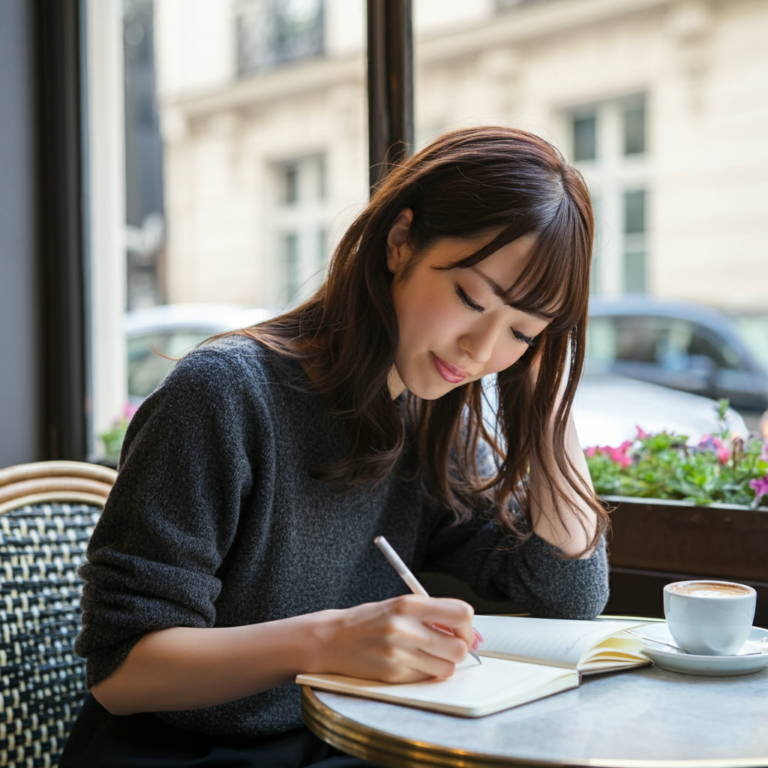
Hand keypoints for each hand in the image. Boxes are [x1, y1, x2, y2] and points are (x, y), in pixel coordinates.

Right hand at [311, 595, 474, 683]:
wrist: (333, 639)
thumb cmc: (369, 620)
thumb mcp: (399, 605)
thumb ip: (432, 613)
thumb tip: (469, 630)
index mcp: (409, 604)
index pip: (460, 613)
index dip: (467, 625)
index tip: (462, 629)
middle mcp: (405, 628)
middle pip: (459, 647)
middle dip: (459, 649)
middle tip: (448, 646)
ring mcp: (399, 654)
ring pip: (447, 668)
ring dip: (443, 664)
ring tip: (427, 654)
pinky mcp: (394, 675)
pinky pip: (426, 679)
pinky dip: (425, 673)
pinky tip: (411, 662)